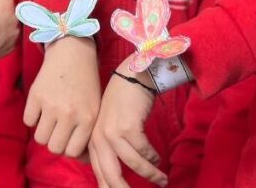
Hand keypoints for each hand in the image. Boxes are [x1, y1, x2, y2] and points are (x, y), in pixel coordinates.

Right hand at [23, 36, 99, 158]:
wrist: (73, 51)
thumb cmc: (87, 81)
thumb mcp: (95, 107)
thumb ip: (87, 132)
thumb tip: (78, 157)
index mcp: (88, 118)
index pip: (72, 152)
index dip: (68, 147)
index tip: (68, 138)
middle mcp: (69, 114)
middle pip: (54, 148)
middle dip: (54, 141)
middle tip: (57, 130)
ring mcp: (51, 105)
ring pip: (39, 138)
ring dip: (43, 131)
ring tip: (48, 119)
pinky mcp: (35, 95)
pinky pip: (28, 121)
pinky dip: (32, 118)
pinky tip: (41, 107)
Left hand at [89, 55, 165, 187]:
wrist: (130, 77)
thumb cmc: (122, 104)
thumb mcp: (108, 128)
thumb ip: (109, 150)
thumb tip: (116, 178)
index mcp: (92, 141)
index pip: (100, 174)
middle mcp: (99, 139)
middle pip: (111, 176)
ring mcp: (113, 133)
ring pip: (134, 165)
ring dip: (151, 174)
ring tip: (162, 181)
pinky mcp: (129, 128)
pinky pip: (145, 151)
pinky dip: (153, 157)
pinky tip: (158, 159)